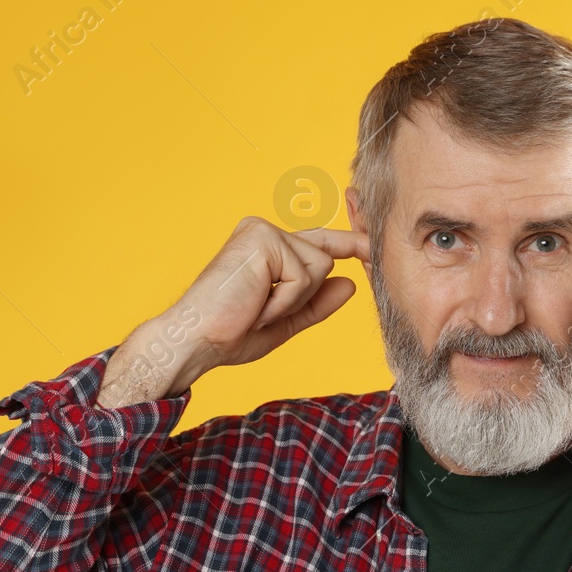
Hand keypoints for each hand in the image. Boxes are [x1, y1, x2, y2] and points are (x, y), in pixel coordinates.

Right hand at [98, 216, 368, 406]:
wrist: (196, 341)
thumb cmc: (229, 334)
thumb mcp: (284, 321)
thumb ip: (316, 303)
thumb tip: (351, 284)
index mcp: (266, 246)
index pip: (318, 242)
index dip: (350, 245)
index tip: (375, 249)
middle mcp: (264, 231)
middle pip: (324, 259)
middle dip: (304, 296)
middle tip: (260, 312)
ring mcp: (262, 231)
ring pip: (319, 267)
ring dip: (294, 300)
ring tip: (256, 308)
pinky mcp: (263, 239)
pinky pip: (304, 275)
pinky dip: (285, 300)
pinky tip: (255, 306)